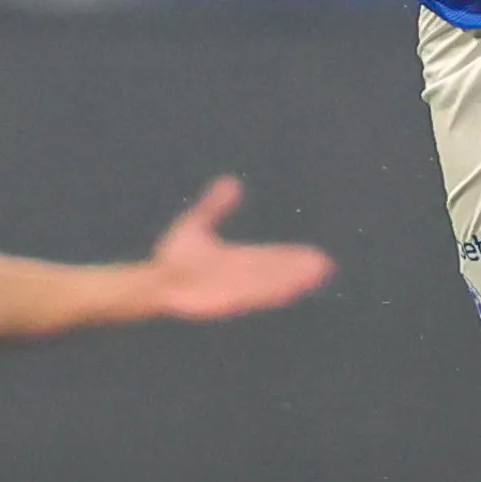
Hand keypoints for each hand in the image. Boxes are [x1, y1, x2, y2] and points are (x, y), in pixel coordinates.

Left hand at [141, 176, 334, 319]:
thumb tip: (231, 181)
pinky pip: (252, 295)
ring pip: (268, 284)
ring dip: (290, 282)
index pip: (271, 257)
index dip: (292, 257)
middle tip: (324, 266)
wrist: (156, 281)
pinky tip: (287, 291)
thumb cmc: (174, 257)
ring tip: (313, 277)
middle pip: (275, 271)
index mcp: (238, 260)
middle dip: (298, 270)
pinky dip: (270, 292)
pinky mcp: (226, 299)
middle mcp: (240, 276)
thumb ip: (214, 206)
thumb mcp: (197, 224)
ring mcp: (235, 288)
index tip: (316, 256)